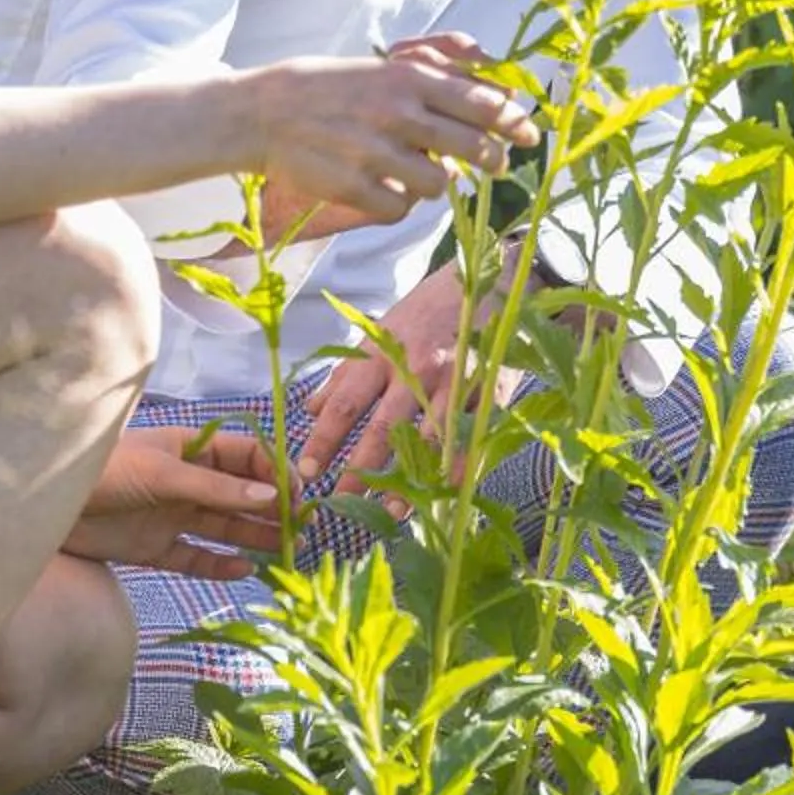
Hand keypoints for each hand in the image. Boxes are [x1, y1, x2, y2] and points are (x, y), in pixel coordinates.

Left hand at [63, 426, 285, 578]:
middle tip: (302, 531)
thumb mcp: (164, 474)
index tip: (299, 494)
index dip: (275, 473)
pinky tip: (244, 572)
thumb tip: (270, 496)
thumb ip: (215, 488)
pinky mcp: (153, 547)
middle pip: (240, 494)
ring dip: (253, 537)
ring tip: (286, 552)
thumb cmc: (106, 471)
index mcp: (192, 449)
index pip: (247, 456)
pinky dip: (219, 565)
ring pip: (224, 527)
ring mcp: (172, 515)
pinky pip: (196, 557)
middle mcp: (187, 481)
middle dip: (272, 510)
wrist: (48, 503)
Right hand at [241, 33, 538, 230]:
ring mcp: (376, 152)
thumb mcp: (382, 69)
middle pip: (475, 147)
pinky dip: (398, 203)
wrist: (262, 112)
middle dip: (493, 160)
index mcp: (408, 79)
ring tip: (417, 171)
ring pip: (441, 184)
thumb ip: (433, 81)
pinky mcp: (354, 186)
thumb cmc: (329, 87)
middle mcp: (398, 113)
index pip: (483, 103)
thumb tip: (491, 95)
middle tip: (495, 164)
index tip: (529, 133)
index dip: (514, 121)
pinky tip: (383, 187)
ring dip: (437, 182)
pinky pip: (401, 208)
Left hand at [295, 248, 529, 492]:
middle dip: (359, 470)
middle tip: (341, 504)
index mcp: (381, 353)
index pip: (344, 403)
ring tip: (392, 511)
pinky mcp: (487, 388)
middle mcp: (414, 367)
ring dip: (409, 477)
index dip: (324, 439)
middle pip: (382, 427)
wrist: (484, 283)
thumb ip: (345, 373)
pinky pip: (470, 435)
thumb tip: (308, 410)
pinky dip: (456, 467)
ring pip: (427, 437)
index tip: (306, 471)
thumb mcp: (378, 333)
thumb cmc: (424, 312)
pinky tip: (444, 493)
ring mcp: (453, 379)